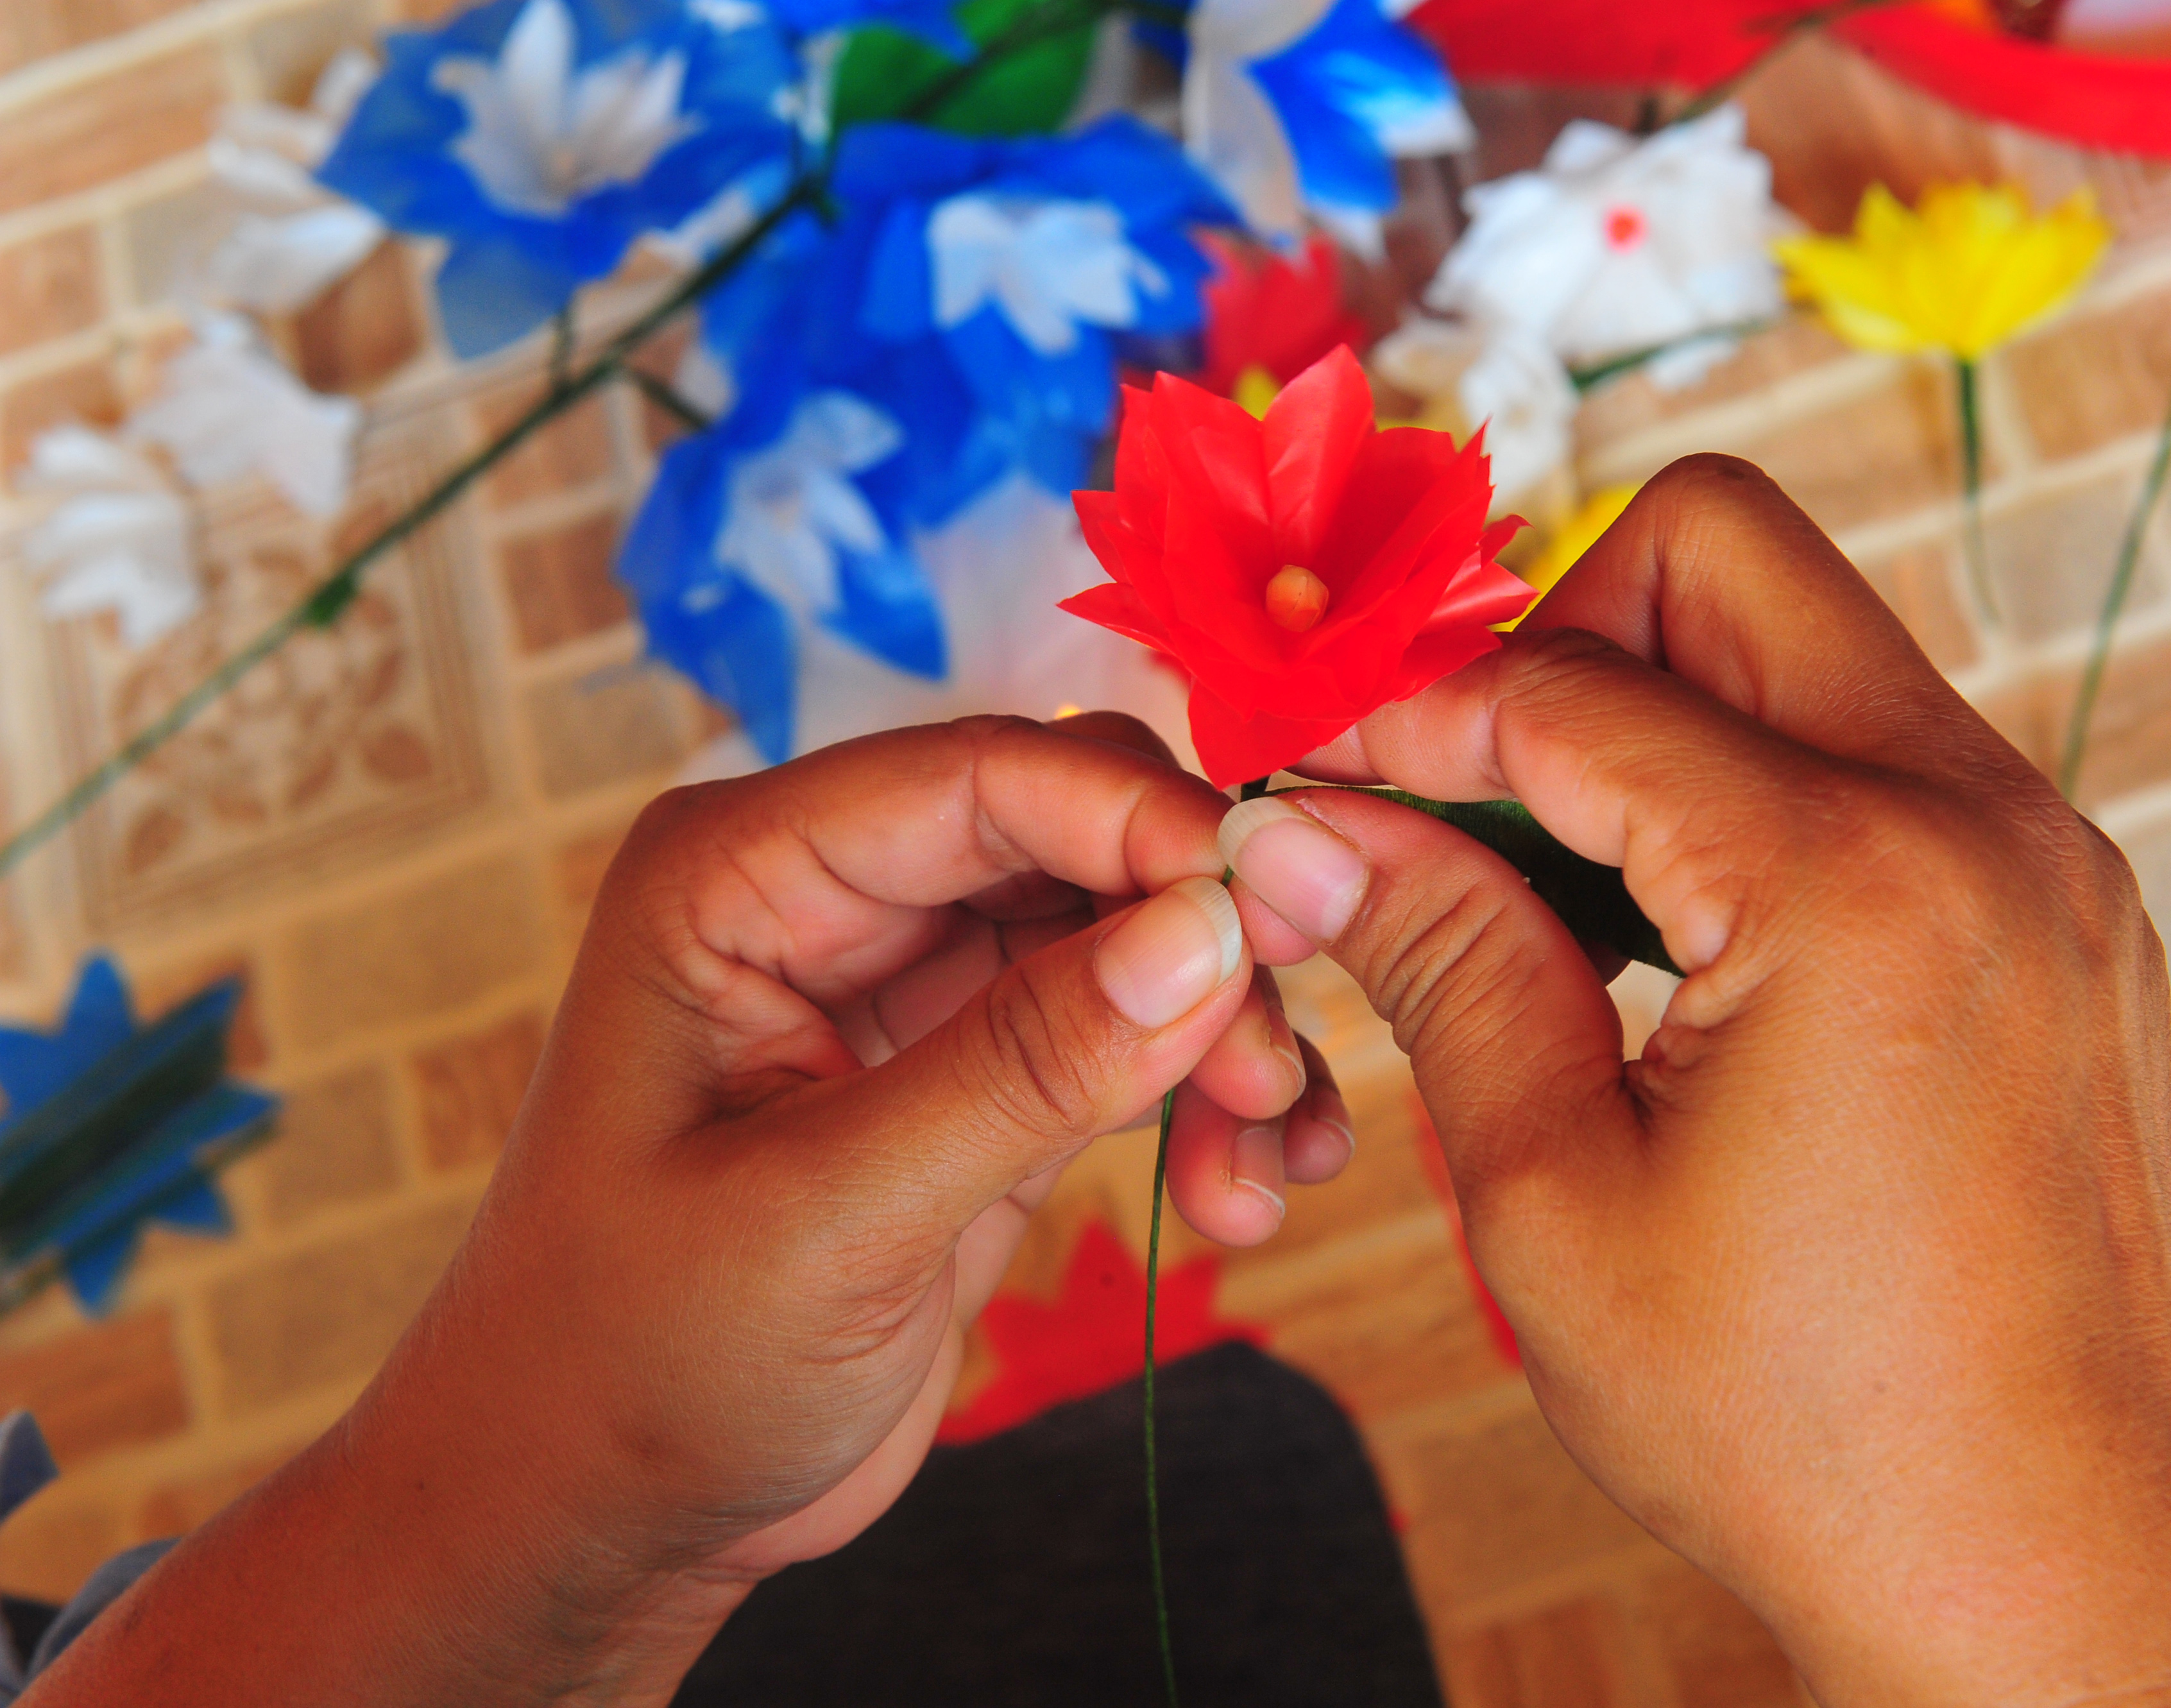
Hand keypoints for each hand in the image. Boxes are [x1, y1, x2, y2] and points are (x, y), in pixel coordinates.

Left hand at [26, 715, 1353, 1706]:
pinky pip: (1136, 1039)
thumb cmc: (636, 1362)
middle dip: (1201, 935)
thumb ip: (1019, 1069)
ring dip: (1225, 1033)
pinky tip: (1247, 1192)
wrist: (602, 1515)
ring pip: (1133, 936)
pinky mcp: (984, 1078)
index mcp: (744, 874)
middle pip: (1081, 837)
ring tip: (1268, 1167)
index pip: (984, 778)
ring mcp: (919, 986)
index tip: (1285, 904)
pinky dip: (1207, 1098)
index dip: (1148, 826)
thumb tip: (1207, 933)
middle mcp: (837, 898)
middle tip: (1277, 1065)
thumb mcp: (824, 1219)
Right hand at [1216, 458, 2170, 1705]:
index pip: (1566, 690)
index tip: (1315, 780)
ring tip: (1559, 896)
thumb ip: (1439, 965)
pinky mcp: (2068, 911)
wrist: (2056, 1578)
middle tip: (1466, 804)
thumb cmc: (1801, 1427)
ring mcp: (2049, 855)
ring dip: (1657, 713)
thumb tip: (1307, 828)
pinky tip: (1680, 946)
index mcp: (1851, 879)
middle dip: (1555, 636)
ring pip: (1810, 639)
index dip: (1404, 720)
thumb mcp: (1558, 1200)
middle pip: (1724, 549)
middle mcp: (1982, 816)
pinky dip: (1755, 790)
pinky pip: (1883, 749)